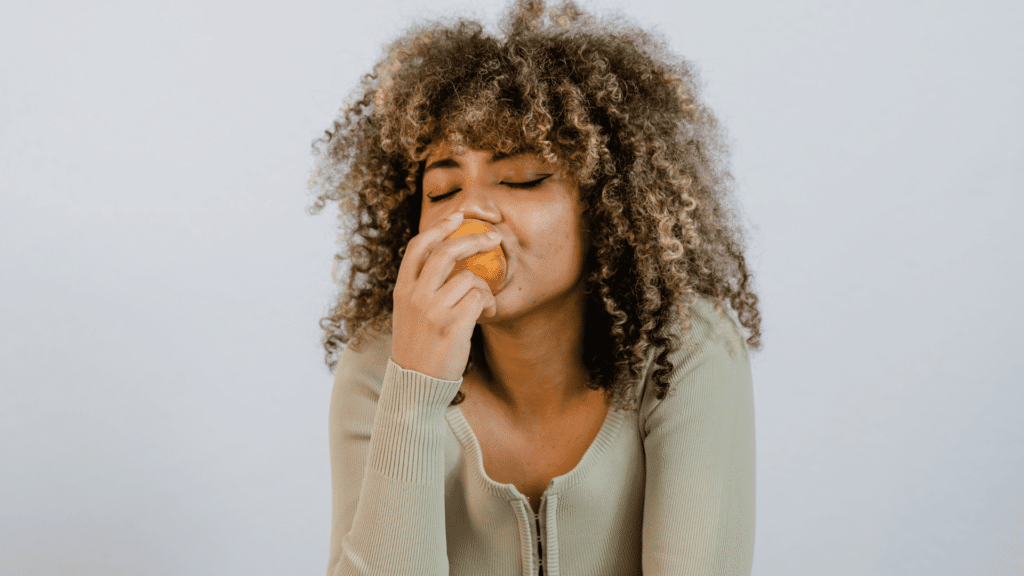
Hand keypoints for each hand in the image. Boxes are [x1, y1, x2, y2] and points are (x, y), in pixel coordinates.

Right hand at [390, 212, 501, 381]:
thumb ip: (422, 288)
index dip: (440, 227)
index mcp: (402, 290)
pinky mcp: (452, 326)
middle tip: (493, 237)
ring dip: (485, 286)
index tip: (458, 217)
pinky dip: (489, 303)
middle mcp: (415, 297)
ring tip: (486, 301)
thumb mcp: (408, 313)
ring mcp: (433, 311)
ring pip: (469, 278)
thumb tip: (449, 259)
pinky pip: (479, 298)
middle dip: (474, 239)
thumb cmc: (418, 348)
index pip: (418, 246)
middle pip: (447, 252)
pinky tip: (488, 313)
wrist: (415, 384)